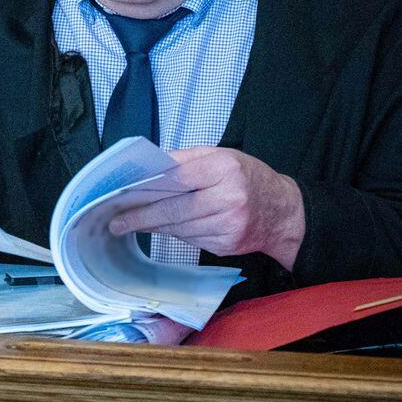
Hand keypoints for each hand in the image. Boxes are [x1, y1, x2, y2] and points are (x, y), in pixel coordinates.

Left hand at [107, 146, 305, 269]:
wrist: (283, 212)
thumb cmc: (248, 178)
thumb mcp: (221, 156)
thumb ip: (185, 159)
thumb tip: (149, 165)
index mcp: (224, 170)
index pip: (177, 180)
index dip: (148, 190)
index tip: (124, 196)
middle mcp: (229, 199)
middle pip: (175, 209)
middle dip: (142, 217)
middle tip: (118, 222)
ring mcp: (229, 226)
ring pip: (180, 228)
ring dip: (156, 226)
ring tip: (135, 223)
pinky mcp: (227, 246)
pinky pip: (191, 239)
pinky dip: (176, 233)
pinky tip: (166, 227)